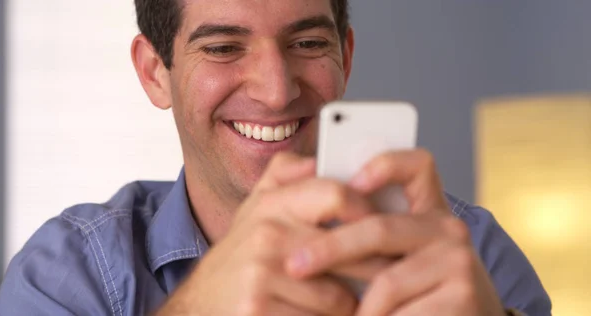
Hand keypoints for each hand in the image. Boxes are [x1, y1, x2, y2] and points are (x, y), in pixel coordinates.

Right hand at [157, 153, 370, 315]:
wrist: (201, 302)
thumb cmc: (241, 256)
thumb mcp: (256, 208)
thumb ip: (286, 176)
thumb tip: (324, 156)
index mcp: (272, 204)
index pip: (337, 194)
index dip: (369, 212)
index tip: (384, 228)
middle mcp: (266, 235)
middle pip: (347, 252)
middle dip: (374, 268)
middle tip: (389, 275)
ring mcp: (261, 274)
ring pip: (340, 296)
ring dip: (348, 304)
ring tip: (344, 302)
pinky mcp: (258, 311)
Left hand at [285, 149, 505, 315]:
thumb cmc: (420, 295)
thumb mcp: (399, 261)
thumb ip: (373, 237)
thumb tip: (316, 204)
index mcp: (430, 213)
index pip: (418, 166)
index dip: (386, 164)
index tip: (352, 182)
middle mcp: (450, 230)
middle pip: (379, 229)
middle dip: (330, 249)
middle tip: (294, 267)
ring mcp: (460, 263)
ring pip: (385, 283)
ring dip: (360, 309)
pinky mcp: (464, 298)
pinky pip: (399, 313)